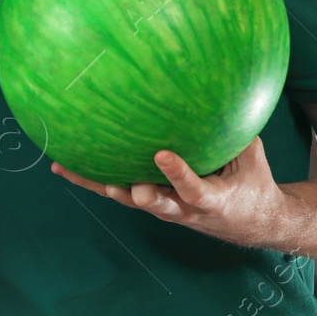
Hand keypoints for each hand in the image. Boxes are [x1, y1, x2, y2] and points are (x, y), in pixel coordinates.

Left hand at [52, 136, 295, 249]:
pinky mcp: (150, 203)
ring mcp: (164, 208)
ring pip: (128, 199)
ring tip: (69, 168)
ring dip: (100, 185)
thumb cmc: (253, 185)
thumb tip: (225, 93)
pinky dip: (92, 181)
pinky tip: (62, 167)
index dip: (178, 174)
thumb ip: (236, 135)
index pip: (193, 189)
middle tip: (125, 185)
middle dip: (140, 195)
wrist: (250, 223)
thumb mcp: (253, 160)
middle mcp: (184, 210)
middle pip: (156, 205)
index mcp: (214, 200)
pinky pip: (118, 192)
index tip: (162, 155)